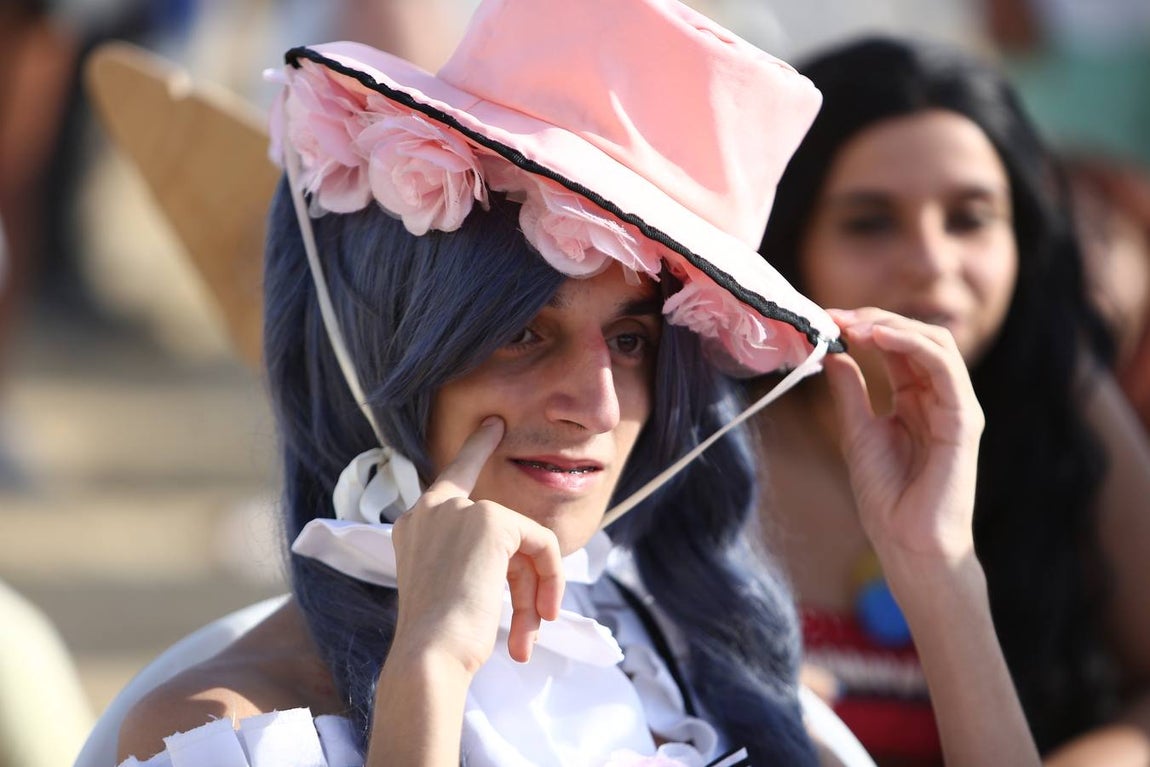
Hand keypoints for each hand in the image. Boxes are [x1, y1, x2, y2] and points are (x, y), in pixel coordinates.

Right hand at [389, 417, 564, 671]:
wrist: (428, 655)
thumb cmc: (437, 639)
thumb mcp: (450, 589)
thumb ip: (474, 560)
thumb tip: (529, 555)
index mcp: (414, 525)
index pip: (453, 477)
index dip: (476, 450)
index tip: (494, 426)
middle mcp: (432, 509)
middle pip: (501, 526)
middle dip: (526, 576)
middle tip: (537, 620)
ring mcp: (460, 510)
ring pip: (524, 541)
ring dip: (534, 591)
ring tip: (528, 635)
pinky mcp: (491, 520)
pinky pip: (540, 543)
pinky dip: (548, 579)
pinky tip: (538, 616)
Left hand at [823, 308, 983, 564]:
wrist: (908, 543)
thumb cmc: (887, 497)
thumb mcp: (856, 432)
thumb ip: (850, 390)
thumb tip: (834, 351)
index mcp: (914, 399)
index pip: (896, 347)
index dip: (863, 327)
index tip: (827, 319)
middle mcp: (938, 397)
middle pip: (916, 337)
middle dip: (875, 319)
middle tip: (837, 315)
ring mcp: (955, 406)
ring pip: (935, 343)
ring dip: (893, 326)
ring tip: (854, 323)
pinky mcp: (963, 419)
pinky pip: (945, 368)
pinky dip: (912, 345)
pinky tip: (879, 337)